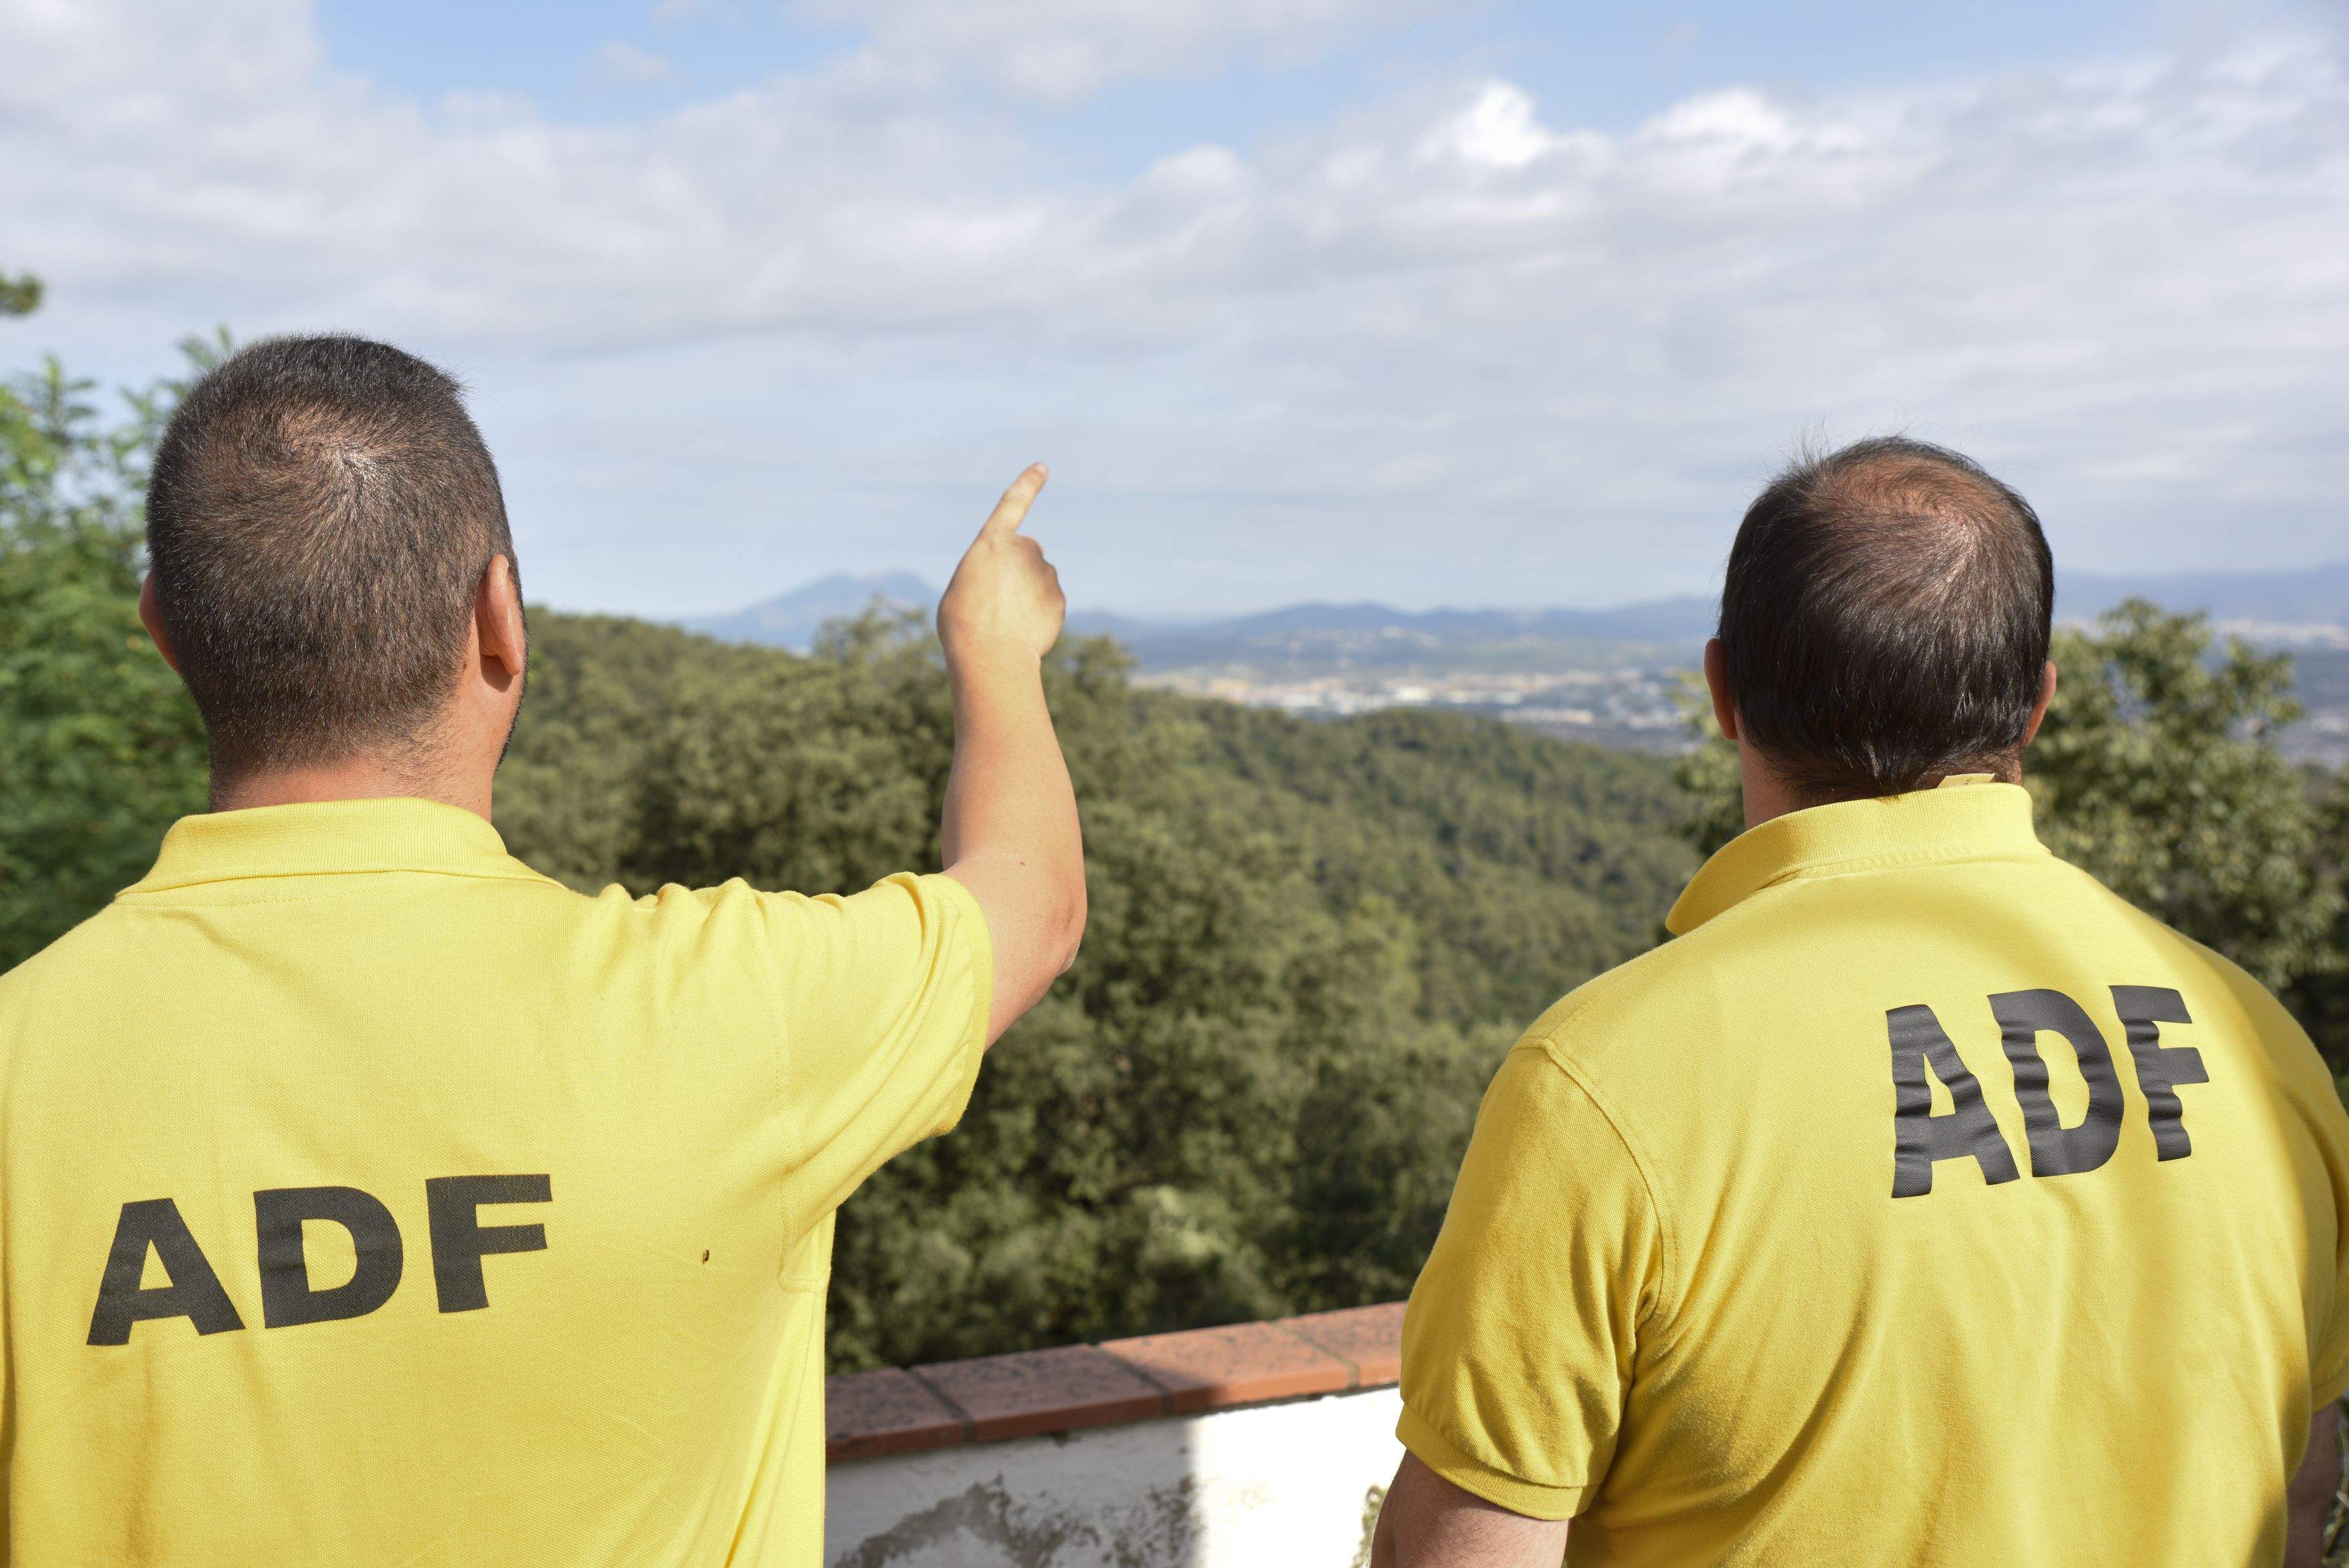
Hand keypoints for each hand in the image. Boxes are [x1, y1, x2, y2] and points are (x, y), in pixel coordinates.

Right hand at [938, 464, 1064, 661]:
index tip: (1042, 468)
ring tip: (1005, 620)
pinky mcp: (1059, 599)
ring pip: (1037, 580)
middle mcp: (1024, 550)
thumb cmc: (963, 622)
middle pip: (1025, 553)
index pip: (1013, 503)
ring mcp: (1046, 574)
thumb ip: (987, 572)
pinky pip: (1048, 602)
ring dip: (1025, 594)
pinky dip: (1037, 614)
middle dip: (1017, 570)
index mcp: (993, 541)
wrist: (990, 655)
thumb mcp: (962, 587)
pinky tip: (1021, 631)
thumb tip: (1010, 586)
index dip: (1028, 484)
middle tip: (996, 600)